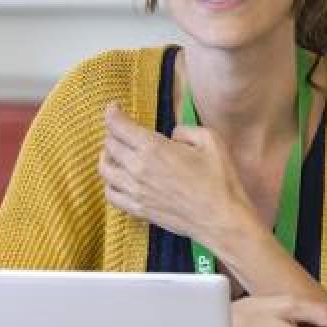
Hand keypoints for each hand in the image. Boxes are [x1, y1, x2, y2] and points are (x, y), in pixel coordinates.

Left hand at [98, 102, 257, 249]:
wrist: (220, 219)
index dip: (112, 113)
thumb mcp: (210, 140)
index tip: (113, 108)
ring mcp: (136, 191)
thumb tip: (172, 135)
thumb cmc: (219, 181)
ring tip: (115, 152)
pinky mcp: (138, 209)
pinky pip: (111, 194)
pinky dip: (109, 183)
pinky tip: (118, 179)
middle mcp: (138, 168)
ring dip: (107, 156)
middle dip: (113, 132)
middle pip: (110, 144)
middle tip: (120, 129)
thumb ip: (185, 130)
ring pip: (105, 169)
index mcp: (153, 148)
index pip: (119, 126)